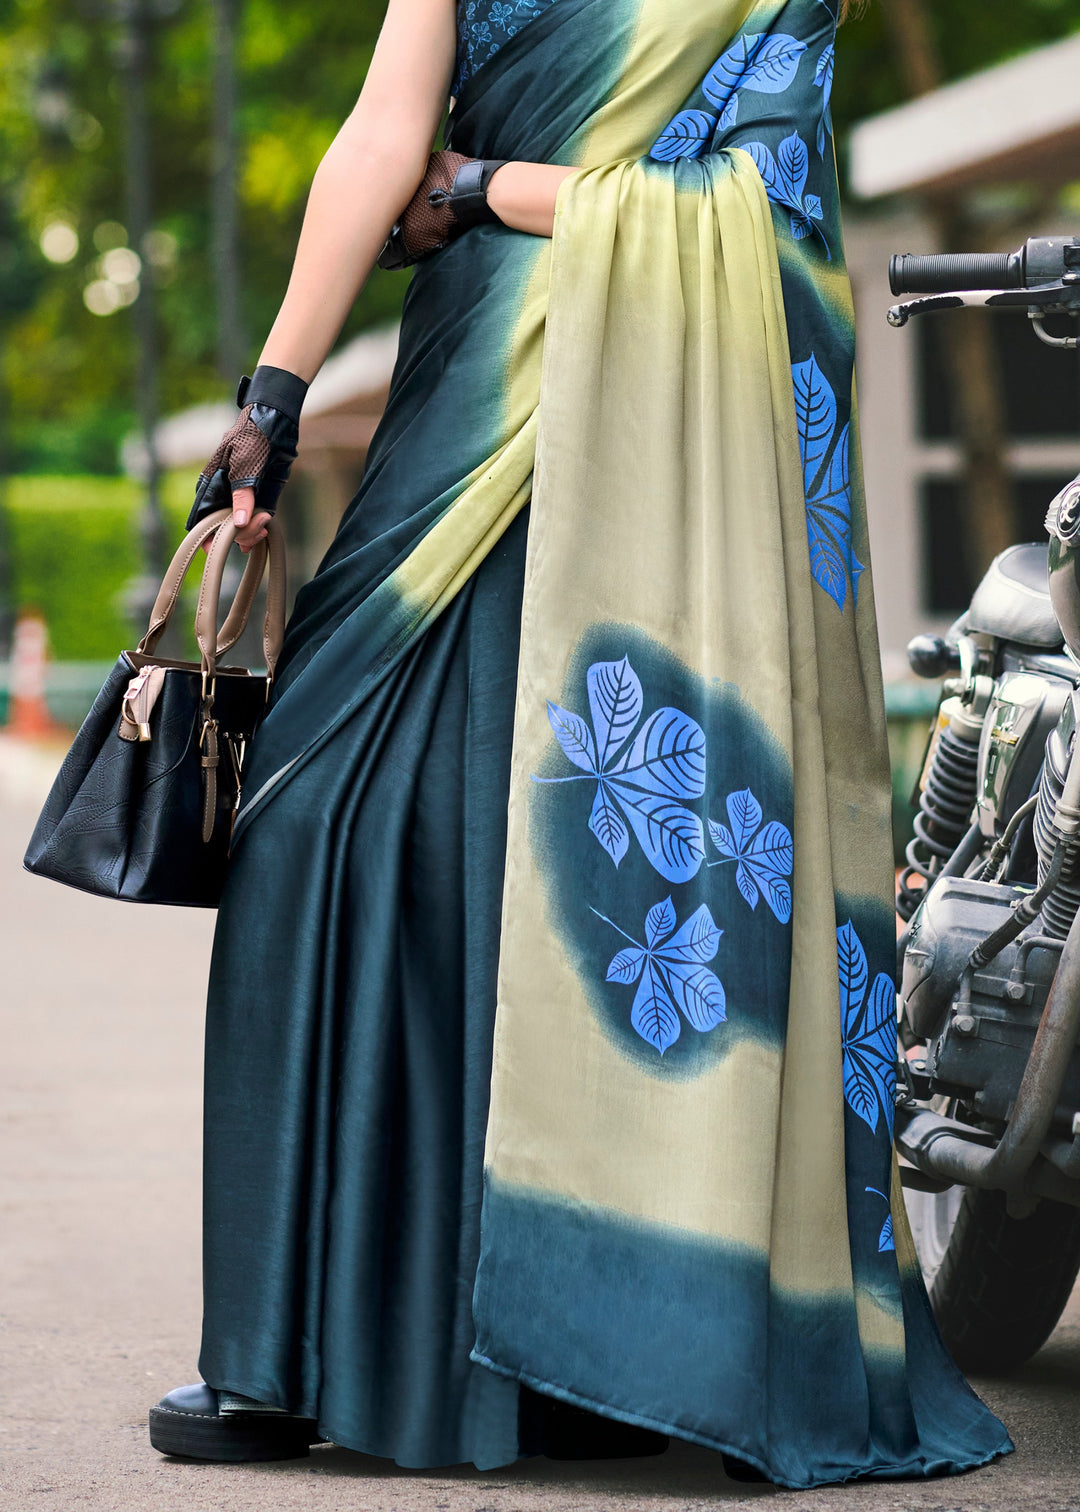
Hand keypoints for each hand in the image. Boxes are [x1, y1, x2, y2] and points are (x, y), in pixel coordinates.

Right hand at [187, 365, 307, 546]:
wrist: (276, 423)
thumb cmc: (251, 437)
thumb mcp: (244, 464)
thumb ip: (241, 494)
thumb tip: (238, 523)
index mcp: (211, 486)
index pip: (201, 519)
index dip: (208, 537)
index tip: (219, 546)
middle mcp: (224, 497)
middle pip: (224, 530)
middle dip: (240, 534)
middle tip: (259, 522)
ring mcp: (243, 500)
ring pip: (241, 531)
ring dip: (252, 533)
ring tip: (265, 519)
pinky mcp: (261, 500)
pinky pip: (256, 524)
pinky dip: (260, 530)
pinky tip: (266, 526)